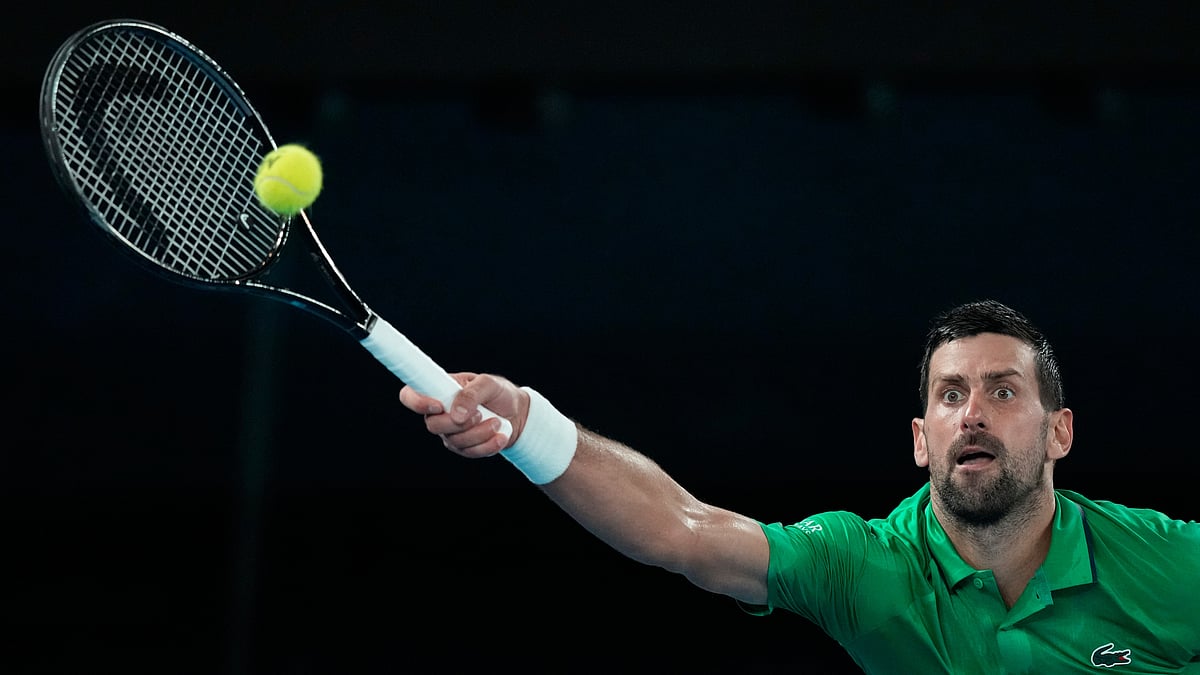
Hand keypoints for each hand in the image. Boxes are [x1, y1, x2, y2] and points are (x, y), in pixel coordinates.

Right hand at [399, 372, 527, 457]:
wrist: (518, 413)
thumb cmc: (499, 393)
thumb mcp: (489, 384)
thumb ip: (471, 394)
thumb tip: (457, 414)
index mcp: (440, 390)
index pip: (411, 395)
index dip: (416, 402)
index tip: (438, 406)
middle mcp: (440, 412)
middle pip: (432, 425)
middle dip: (458, 423)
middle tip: (480, 414)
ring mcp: (450, 432)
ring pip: (454, 441)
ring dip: (479, 433)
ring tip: (496, 422)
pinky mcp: (464, 447)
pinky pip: (469, 452)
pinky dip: (487, 445)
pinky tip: (500, 435)